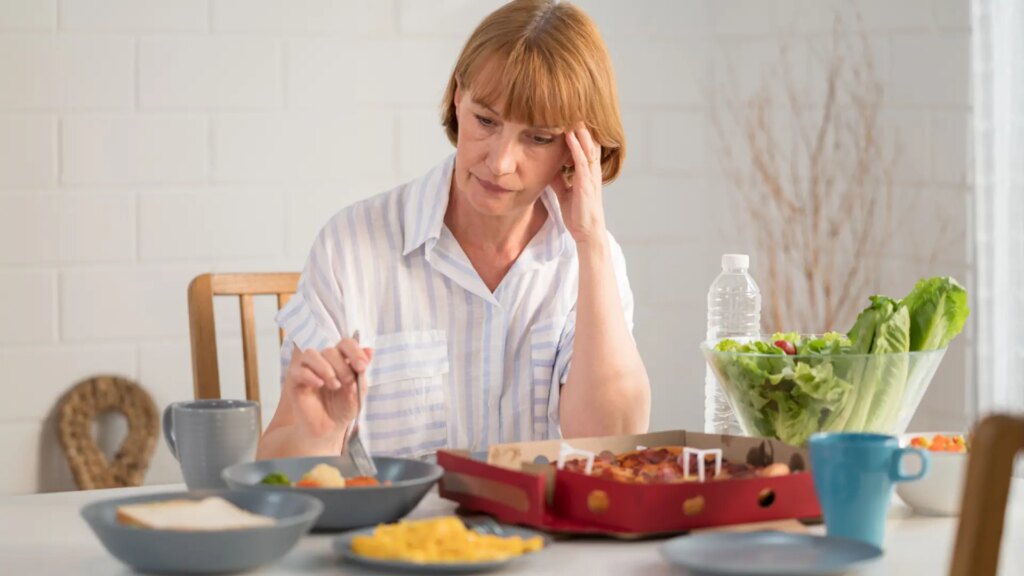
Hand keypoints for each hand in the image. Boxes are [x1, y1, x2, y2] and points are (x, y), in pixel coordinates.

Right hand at [283, 337, 373, 442]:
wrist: (329, 428)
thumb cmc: (343, 408)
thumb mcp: (358, 391)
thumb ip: (361, 372)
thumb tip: (370, 350)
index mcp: (341, 360)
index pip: (346, 344)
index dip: (355, 352)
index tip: (362, 367)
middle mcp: (324, 361)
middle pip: (330, 350)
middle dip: (342, 367)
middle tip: (348, 383)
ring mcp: (308, 369)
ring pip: (311, 354)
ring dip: (325, 368)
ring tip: (335, 385)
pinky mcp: (296, 381)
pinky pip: (299, 370)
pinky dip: (310, 376)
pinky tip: (319, 385)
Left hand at [551, 122, 607, 245]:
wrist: (586, 233)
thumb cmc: (577, 213)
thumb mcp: (564, 191)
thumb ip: (558, 178)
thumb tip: (548, 167)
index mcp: (587, 172)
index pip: (585, 146)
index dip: (580, 131)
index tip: (570, 114)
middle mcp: (592, 171)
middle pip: (590, 142)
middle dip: (583, 125)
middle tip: (574, 106)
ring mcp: (591, 177)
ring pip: (588, 148)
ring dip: (581, 131)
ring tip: (573, 113)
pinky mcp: (586, 185)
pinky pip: (582, 162)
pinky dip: (576, 148)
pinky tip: (570, 136)